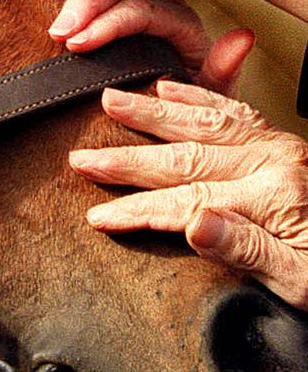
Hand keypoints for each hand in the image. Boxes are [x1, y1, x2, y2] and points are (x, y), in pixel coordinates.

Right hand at [46, 0, 254, 95]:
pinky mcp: (109, 2)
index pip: (142, 12)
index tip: (77, 44)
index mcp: (179, 22)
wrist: (175, 118)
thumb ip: (223, 70)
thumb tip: (243, 37)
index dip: (108, 24)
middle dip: (87, 3)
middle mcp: (156, 2)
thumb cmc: (189, 108)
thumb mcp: (210, 96)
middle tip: (58, 31)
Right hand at [71, 80, 307, 309]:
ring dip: (153, 114)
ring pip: (202, 124)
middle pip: (185, 159)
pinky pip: (232, 109)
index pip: (186, 203)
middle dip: (128, 160)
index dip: (137, 210)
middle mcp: (272, 162)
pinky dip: (197, 97)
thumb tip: (192, 224)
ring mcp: (275, 147)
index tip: (98, 214)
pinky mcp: (278, 141)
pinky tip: (167, 89)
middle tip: (84, 158)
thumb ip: (246, 250)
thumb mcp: (297, 282)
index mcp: (273, 199)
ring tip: (111, 101)